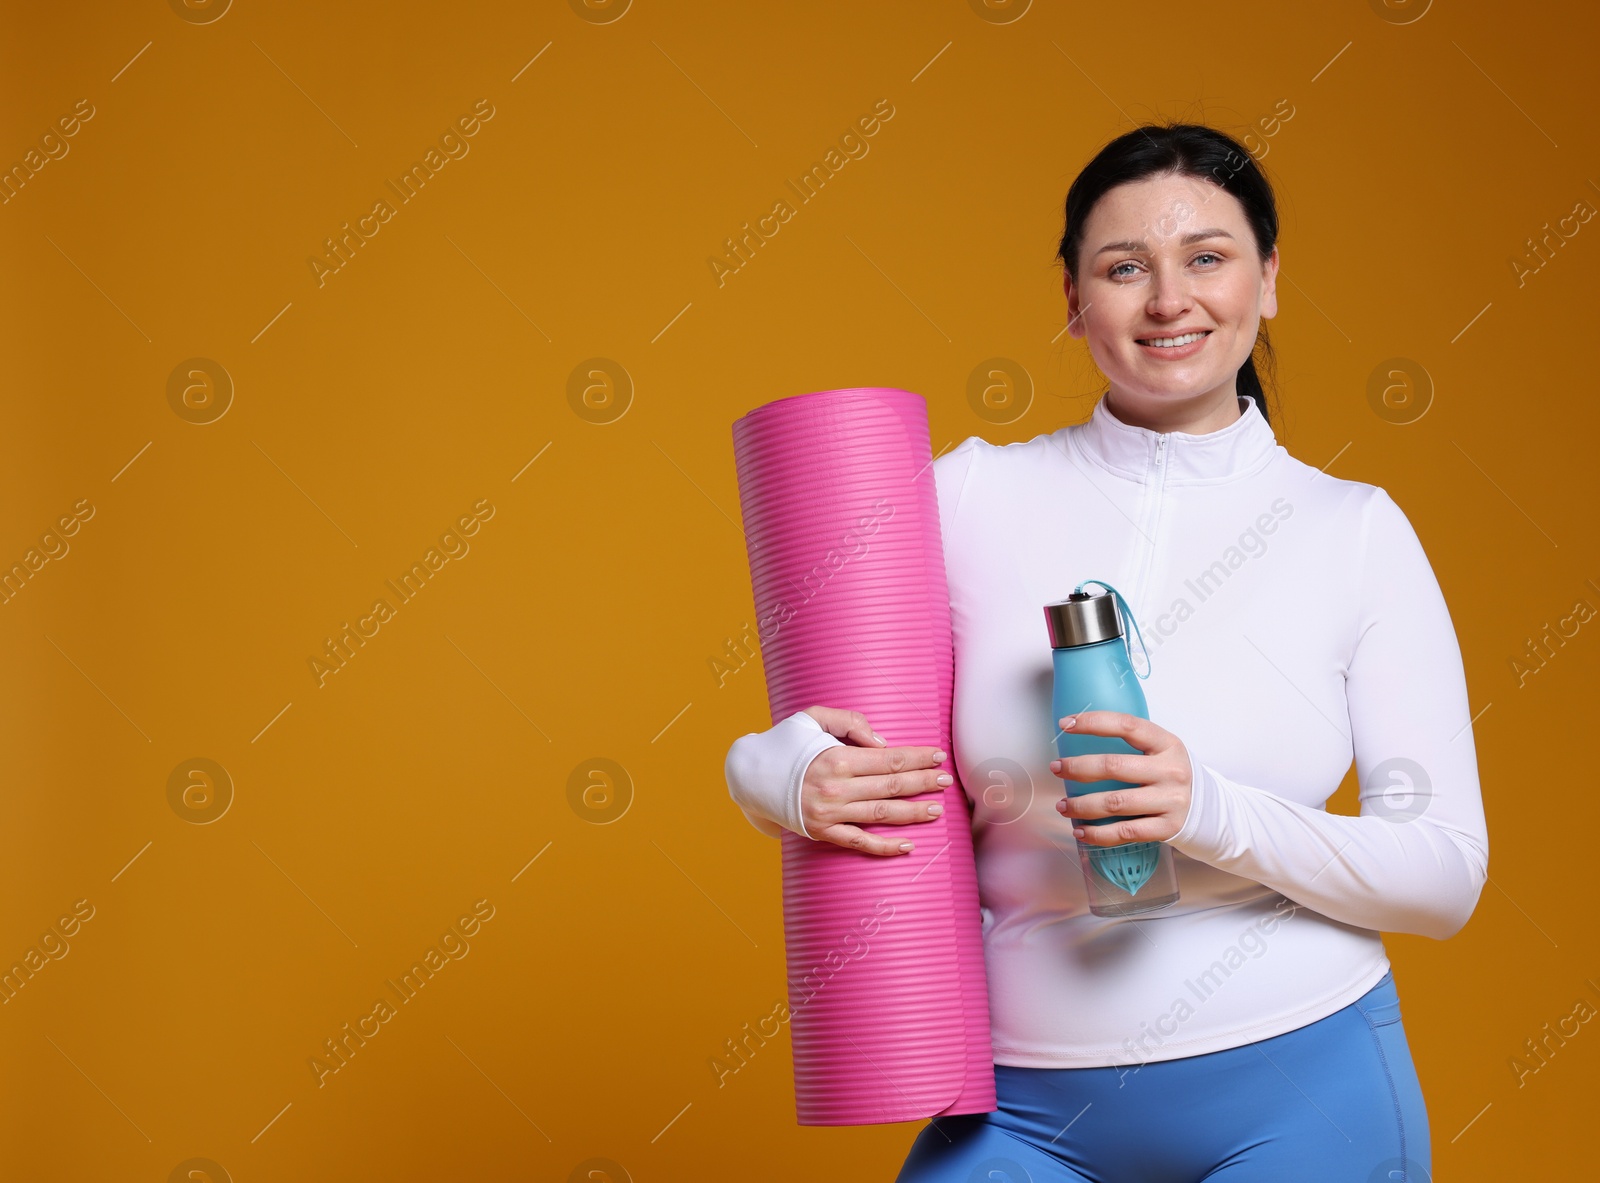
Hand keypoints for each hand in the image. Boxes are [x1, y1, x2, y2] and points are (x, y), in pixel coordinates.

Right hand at [798, 706, 950, 856]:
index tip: (937, 756)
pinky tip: (908, 845)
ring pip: (882, 815)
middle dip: (923, 782)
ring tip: (937, 810)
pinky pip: (859, 843)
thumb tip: (882, 742)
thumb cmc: (784, 743)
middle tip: (946, 780)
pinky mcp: (823, 833)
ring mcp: (830, 814)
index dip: (917, 757)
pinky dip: (884, 847)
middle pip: (891, 786)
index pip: (889, 758)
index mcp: (836, 757)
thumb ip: (849, 722)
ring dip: (913, 813)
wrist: (749, 775)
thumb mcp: (811, 717)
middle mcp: (835, 788)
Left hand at [1050, 710, 1192, 844]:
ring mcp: (1170, 801)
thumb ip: (1133, 744)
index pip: (1127, 725)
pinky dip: (1098, 834)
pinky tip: (1081, 831)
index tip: (1065, 724)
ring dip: (1081, 805)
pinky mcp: (1167, 828)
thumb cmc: (1172, 775)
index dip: (1093, 722)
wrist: (1210, 810)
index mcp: (1167, 744)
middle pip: (1114, 766)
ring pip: (1114, 802)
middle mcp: (1170, 771)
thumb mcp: (1162, 751)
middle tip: (1056, 768)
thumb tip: (1081, 736)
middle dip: (1077, 768)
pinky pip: (1125, 832)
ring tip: (1063, 805)